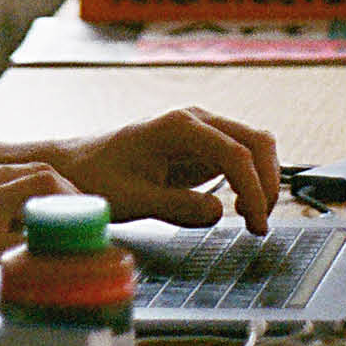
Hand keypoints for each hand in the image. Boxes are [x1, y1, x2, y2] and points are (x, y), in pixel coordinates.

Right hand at [0, 161, 73, 321]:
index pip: (16, 171)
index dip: (49, 190)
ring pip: (41, 196)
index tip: (64, 212)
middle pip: (40, 174)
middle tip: (88, 226)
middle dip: (70, 197)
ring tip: (85, 243)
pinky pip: (27, 243)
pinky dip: (50, 252)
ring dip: (68, 217)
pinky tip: (63, 270)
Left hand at [41, 107, 278, 234]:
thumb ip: (176, 206)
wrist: (77, 165)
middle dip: (268, 182)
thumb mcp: (132, 199)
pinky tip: (239, 208)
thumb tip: (218, 212)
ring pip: (254, 146)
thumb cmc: (97, 178)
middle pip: (256, 141)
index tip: (254, 223)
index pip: (235, 153)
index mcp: (177, 127)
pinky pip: (241, 157)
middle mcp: (195, 121)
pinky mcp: (202, 147)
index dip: (253, 189)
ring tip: (252, 220)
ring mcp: (201, 131)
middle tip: (258, 225)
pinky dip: (251, 180)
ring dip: (264, 181)